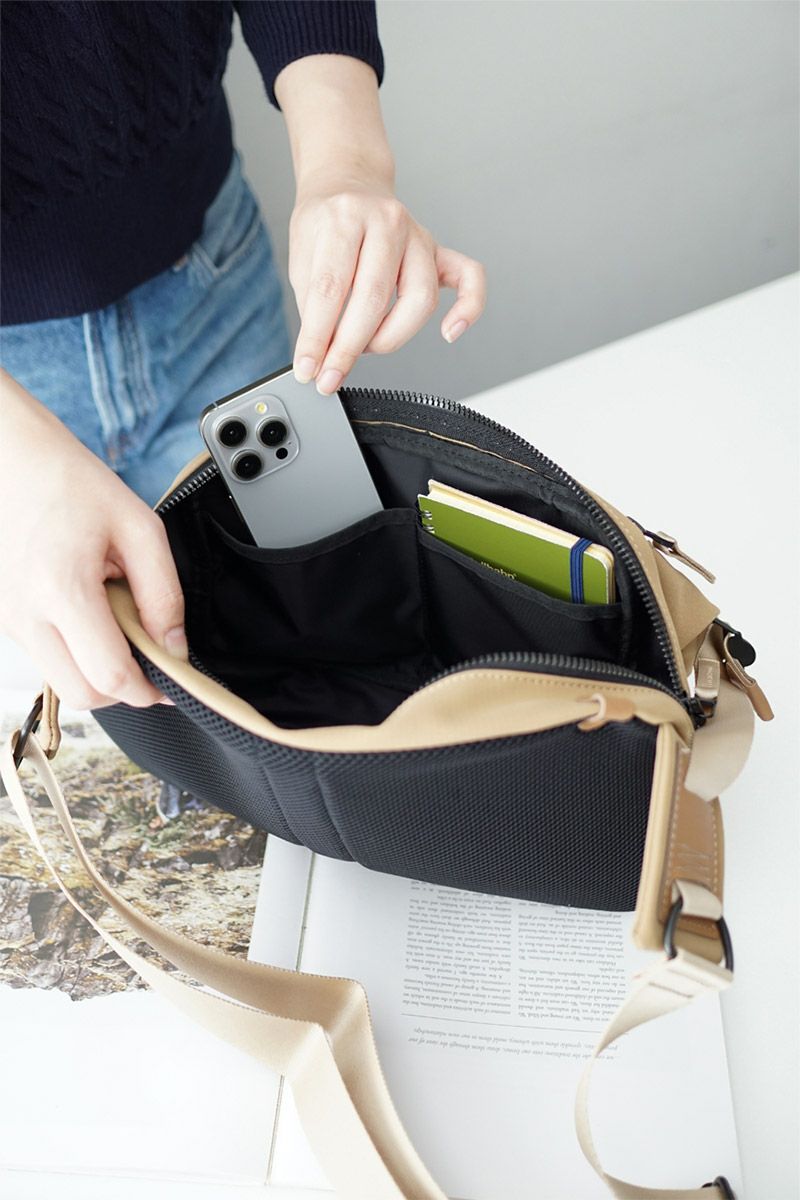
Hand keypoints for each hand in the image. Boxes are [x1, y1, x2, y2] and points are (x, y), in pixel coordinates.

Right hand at [0, 371, 186, 709]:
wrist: (10, 458)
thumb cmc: (71, 482)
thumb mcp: (139, 528)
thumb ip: (163, 594)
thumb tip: (174, 649)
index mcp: (62, 588)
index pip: (110, 676)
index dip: (150, 689)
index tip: (173, 680)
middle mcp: (25, 613)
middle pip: (84, 694)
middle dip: (125, 689)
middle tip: (150, 659)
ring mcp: (7, 619)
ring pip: (63, 682)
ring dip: (98, 671)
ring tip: (116, 621)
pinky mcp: (3, 618)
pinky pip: (47, 658)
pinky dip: (76, 653)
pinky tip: (89, 613)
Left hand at [288, 173, 486, 393]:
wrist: (348, 184)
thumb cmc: (326, 224)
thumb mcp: (302, 258)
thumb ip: (313, 307)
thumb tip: (319, 358)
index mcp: (345, 218)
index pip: (331, 288)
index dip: (317, 338)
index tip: (307, 370)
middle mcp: (386, 221)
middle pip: (374, 297)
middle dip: (349, 347)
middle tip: (331, 375)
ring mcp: (418, 235)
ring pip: (420, 297)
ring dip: (391, 337)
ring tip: (366, 349)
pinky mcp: (439, 250)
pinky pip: (470, 277)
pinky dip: (468, 307)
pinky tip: (450, 332)